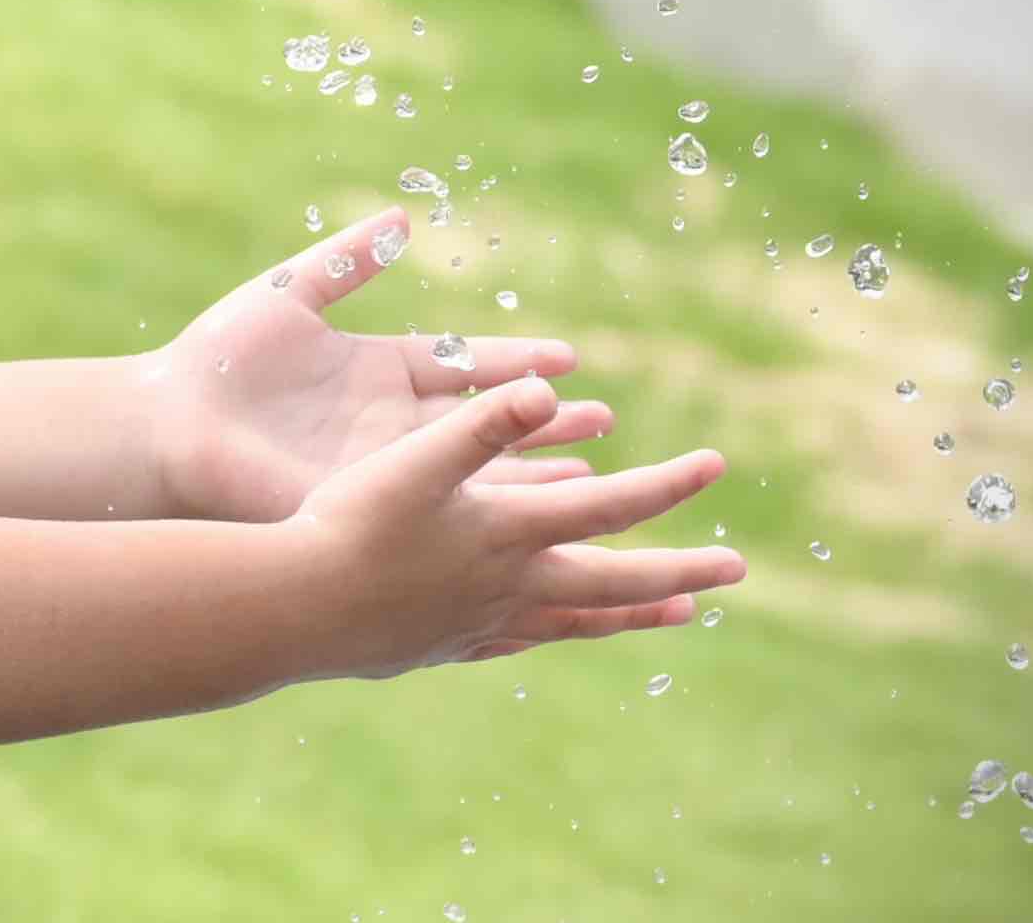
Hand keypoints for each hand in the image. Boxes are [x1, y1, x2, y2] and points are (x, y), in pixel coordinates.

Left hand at [152, 207, 612, 522]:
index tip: (571, 360)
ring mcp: (378, 465)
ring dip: (527, 471)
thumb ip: (347, 258)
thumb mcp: (291, 292)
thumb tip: (403, 217)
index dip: (518, 362)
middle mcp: (390, 421)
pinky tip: (528, 514)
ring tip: (592, 475)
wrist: (167, 423)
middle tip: (603, 423)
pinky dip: (482, 508)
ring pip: (470, 469)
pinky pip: (434, 506)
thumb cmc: (217, 359)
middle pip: (484, 420)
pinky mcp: (361, 500)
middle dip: (543, 422)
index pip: (467, 363)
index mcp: (379, 368)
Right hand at [283, 376, 741, 678]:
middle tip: (735, 570)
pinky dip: (559, 632)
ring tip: (676, 612)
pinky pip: (524, 641)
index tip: (718, 464)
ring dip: (630, 611)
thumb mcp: (416, 460)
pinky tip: (555, 630)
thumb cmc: (349, 526)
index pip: (611, 507)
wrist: (297, 611)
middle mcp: (510, 586)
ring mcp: (482, 623)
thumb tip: (549, 387)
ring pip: (577, 620)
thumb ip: (482, 423)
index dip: (667, 483)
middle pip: (614, 582)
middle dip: (678, 571)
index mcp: (511, 534)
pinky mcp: (448, 645)